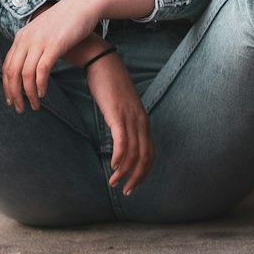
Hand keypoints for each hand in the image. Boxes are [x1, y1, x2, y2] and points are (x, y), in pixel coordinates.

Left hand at [3, 0, 102, 110]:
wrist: (84, 5)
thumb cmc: (66, 21)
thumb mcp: (43, 32)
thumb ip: (33, 46)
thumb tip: (29, 67)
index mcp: (22, 36)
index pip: (7, 66)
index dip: (7, 86)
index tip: (12, 100)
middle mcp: (27, 38)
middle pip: (12, 72)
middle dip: (14, 94)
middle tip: (20, 109)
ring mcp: (40, 41)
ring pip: (25, 74)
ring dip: (28, 93)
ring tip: (35, 105)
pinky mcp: (54, 44)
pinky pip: (42, 70)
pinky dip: (40, 85)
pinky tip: (43, 93)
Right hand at [84, 52, 154, 194]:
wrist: (103, 62)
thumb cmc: (109, 84)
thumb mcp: (121, 107)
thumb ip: (124, 122)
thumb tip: (120, 136)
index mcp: (143, 121)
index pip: (150, 153)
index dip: (144, 173)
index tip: (134, 184)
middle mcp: (140, 121)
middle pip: (145, 157)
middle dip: (137, 178)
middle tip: (127, 192)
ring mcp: (130, 117)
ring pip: (134, 153)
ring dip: (124, 172)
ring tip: (114, 183)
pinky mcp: (117, 114)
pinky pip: (122, 141)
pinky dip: (119, 157)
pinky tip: (112, 166)